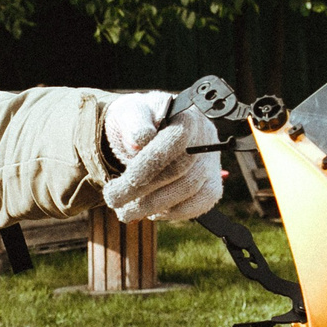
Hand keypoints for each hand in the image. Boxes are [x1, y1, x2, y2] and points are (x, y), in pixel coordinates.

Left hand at [102, 92, 223, 222]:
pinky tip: (152, 213)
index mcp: (187, 115)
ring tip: (126, 211)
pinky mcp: (212, 182)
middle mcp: (205, 138)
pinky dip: (175, 212)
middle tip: (114, 200)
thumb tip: (140, 140)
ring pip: (190, 189)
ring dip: (154, 205)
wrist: (150, 129)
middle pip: (181, 169)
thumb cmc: (140, 121)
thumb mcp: (131, 113)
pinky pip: (202, 202)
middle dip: (144, 190)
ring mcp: (211, 161)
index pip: (176, 139)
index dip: (152, 162)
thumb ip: (134, 122)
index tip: (128, 179)